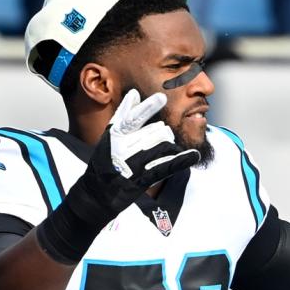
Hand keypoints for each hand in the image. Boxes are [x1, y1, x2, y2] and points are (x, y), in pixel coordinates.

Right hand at [36, 90, 199, 263]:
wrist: (95, 194)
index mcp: (116, 136)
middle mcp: (125, 148)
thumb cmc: (103, 164)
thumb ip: (123, 115)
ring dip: (172, 144)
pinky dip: (182, 160)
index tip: (162, 97)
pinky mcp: (143, 179)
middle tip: (162, 136)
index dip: (148, 107)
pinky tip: (194, 155)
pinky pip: (167, 166)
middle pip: (155, 131)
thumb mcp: (109, 136)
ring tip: (171, 146)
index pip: (133, 118)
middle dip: (163, 132)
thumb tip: (133, 95)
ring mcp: (134, 164)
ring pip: (163, 145)